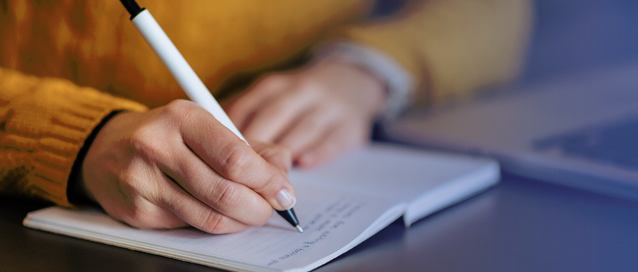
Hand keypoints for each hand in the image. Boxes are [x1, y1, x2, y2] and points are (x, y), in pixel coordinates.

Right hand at [80, 100, 294, 233]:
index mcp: (183, 117)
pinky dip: (215, 225)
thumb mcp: (207, 126)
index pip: (236, 157)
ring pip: (209, 216)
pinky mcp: (137, 211)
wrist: (104, 148)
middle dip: (259, 207)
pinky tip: (220, 214)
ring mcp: (143, 181)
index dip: (267, 180)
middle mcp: (158, 146)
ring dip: (240, 221)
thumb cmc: (167, 135)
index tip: (284, 191)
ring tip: (251, 214)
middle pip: (225, 192)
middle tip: (271, 208)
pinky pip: (189, 227)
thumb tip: (282, 170)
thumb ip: (250, 146)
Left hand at [227, 61, 385, 167]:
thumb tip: (209, 147)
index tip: (217, 159)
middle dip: (255, 148)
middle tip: (240, 176)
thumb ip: (244, 119)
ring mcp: (328, 107)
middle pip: (272, 118)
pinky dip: (317, 153)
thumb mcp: (271, 99)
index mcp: (273, 86)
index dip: (230, 135)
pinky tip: (304, 164)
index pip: (245, 109)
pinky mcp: (351, 125)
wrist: (351, 83)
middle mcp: (301, 91)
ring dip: (284, 155)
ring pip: (302, 129)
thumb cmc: (298, 101)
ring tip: (268, 180)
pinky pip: (332, 140)